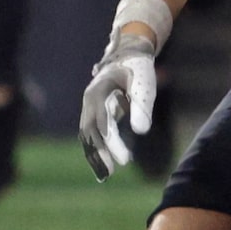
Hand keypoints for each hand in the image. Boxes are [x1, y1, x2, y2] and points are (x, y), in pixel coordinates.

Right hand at [80, 30, 158, 179]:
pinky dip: (94, 149)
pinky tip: (103, 165)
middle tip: (111, 173)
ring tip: (105, 176)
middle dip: (98, 154)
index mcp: (98, 92)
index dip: (112, 143)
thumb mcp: (144, 84)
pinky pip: (90, 134)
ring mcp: (87, 106)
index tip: (125, 161)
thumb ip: (141, 107)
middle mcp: (88, 100)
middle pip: (89, 132)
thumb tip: (141, 132)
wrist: (127, 54)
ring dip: (94, 155)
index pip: (102, 124)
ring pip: (86, 135)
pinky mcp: (92, 111)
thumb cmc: (138, 69)